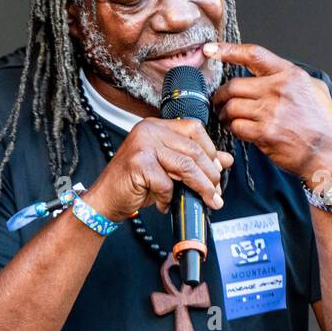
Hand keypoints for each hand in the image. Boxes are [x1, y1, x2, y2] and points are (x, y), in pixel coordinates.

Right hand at [83, 117, 234, 221]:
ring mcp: (142, 145)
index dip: (211, 151)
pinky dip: (169, 198)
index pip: (194, 129)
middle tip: (216, 193)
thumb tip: (226, 160)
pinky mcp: (138, 163)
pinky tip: (165, 203)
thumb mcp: (169, 169)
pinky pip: (167, 183)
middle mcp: (149, 130)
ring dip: (201, 187)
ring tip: (207, 200)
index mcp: (157, 126)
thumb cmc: (135, 184)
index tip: (218, 171)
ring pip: (186, 166)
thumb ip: (195, 161)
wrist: (105, 200)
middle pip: (193, 150)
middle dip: (211, 175)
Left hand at [206, 41, 331, 186]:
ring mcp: (271, 112)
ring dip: (224, 113)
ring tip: (226, 117)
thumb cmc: (324, 124)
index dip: (228, 50)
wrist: (331, 154)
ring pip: (231, 107)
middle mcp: (279, 90)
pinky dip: (232, 128)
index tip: (210, 49)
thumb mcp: (315, 89)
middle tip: (218, 101)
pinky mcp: (265, 133)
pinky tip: (235, 129)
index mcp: (290, 75)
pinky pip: (237, 126)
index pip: (253, 55)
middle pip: (234, 86)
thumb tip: (269, 72)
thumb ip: (291, 78)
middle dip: (220, 95)